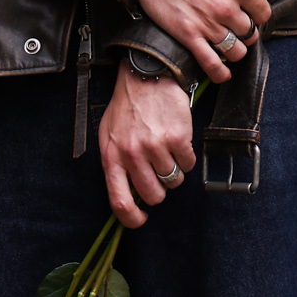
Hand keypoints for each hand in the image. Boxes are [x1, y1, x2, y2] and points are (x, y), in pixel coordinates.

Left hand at [98, 62, 195, 227]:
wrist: (145, 77)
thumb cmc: (126, 109)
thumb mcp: (108, 136)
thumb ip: (116, 164)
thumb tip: (128, 195)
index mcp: (111, 156)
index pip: (119, 201)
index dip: (132, 218)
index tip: (141, 219)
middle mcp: (132, 155)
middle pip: (154, 195)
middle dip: (159, 188)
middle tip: (157, 169)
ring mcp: (155, 148)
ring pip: (174, 181)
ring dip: (173, 169)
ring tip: (164, 148)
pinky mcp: (177, 139)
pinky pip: (188, 164)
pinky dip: (185, 156)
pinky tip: (176, 140)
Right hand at [130, 0, 281, 81]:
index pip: (263, 13)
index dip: (256, 13)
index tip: (247, 12)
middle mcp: (227, 8)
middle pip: (250, 33)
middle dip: (245, 30)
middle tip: (234, 26)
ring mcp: (207, 23)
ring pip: (235, 50)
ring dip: (235, 50)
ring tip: (228, 44)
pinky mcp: (187, 33)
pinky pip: (210, 62)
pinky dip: (219, 72)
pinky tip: (222, 73)